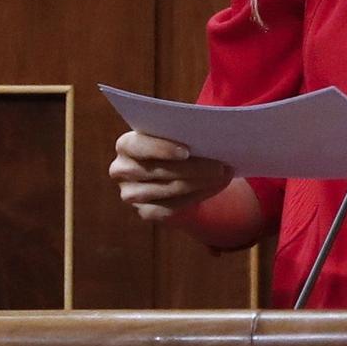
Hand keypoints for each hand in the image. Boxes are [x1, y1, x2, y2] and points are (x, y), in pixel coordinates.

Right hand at [109, 130, 233, 221]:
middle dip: (194, 168)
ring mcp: (131, 194)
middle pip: (161, 170)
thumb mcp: (175, 136)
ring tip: (224, 174)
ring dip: (201, 182)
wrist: (173, 175)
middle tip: (221, 164)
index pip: (138, 146)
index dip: (162, 149)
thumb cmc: (174, 147)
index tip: (187, 151)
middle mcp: (122, 170)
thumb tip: (208, 135)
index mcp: (126, 145)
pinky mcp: (145, 212)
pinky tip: (216, 186)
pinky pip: (174, 207)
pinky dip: (199, 196)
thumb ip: (182, 133)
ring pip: (171, 189)